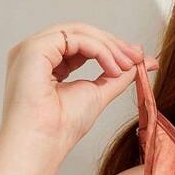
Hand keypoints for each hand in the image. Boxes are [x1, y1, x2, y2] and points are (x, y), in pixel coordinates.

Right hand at [0, 22, 158, 153]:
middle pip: (80, 32)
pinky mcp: (33, 49)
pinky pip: (74, 38)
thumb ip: (116, 77)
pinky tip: (113, 68)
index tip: (138, 59)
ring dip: (109, 47)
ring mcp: (32, 48)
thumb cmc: (62, 127)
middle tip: (138, 57)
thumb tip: (143, 63)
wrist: (44, 142)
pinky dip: (99, 50)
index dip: (110, 47)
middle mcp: (36, 51)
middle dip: (113, 44)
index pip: (81, 43)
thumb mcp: (98, 94)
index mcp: (46, 62)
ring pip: (78, 32)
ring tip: (127, 66)